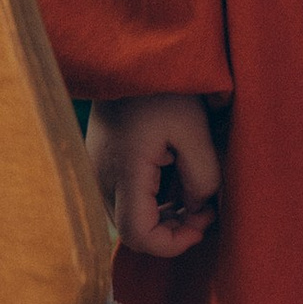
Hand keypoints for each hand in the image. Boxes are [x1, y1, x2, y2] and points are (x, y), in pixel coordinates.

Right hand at [87, 94, 221, 258]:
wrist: (129, 59)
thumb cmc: (163, 89)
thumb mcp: (195, 129)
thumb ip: (203, 175)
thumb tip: (196, 206)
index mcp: (126, 172)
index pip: (139, 236)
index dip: (172, 244)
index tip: (200, 226)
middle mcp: (102, 178)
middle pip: (132, 232)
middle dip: (172, 231)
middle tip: (205, 210)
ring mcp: (97, 171)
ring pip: (128, 217)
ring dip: (163, 216)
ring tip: (195, 194)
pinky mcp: (100, 163)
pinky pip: (124, 198)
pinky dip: (151, 201)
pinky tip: (175, 179)